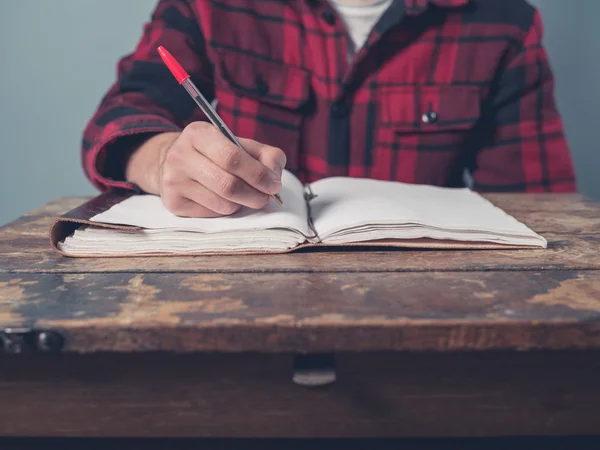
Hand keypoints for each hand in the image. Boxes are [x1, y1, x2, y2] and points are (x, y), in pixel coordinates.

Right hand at [125, 122, 285, 216]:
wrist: (175, 163)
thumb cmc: (216, 154)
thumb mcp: (239, 144)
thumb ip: (265, 155)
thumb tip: (274, 177)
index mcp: (199, 134)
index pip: (232, 158)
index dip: (258, 174)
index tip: (274, 185)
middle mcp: (180, 156)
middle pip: (228, 185)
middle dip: (255, 195)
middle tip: (266, 197)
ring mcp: (174, 181)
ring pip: (223, 204)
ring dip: (241, 204)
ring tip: (242, 195)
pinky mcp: (174, 203)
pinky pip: (212, 214)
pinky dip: (226, 210)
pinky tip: (222, 198)